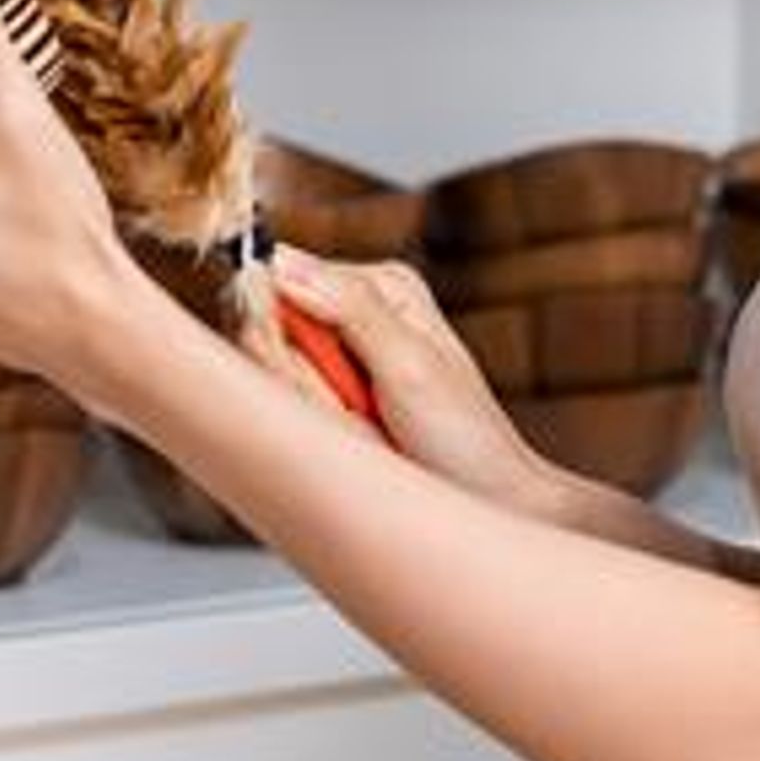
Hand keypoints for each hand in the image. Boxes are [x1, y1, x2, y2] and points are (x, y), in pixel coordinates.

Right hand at [265, 245, 563, 519]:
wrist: (489, 497)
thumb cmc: (465, 437)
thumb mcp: (409, 365)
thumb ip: (349, 308)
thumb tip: (282, 263)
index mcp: (378, 283)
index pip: (277, 275)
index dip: (274, 326)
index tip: (308, 368)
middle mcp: (356, 309)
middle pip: (270, 327)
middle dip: (302, 377)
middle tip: (354, 408)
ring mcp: (341, 354)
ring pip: (274, 370)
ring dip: (314, 407)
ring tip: (364, 425)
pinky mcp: (329, 394)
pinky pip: (289, 403)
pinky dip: (318, 426)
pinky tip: (355, 437)